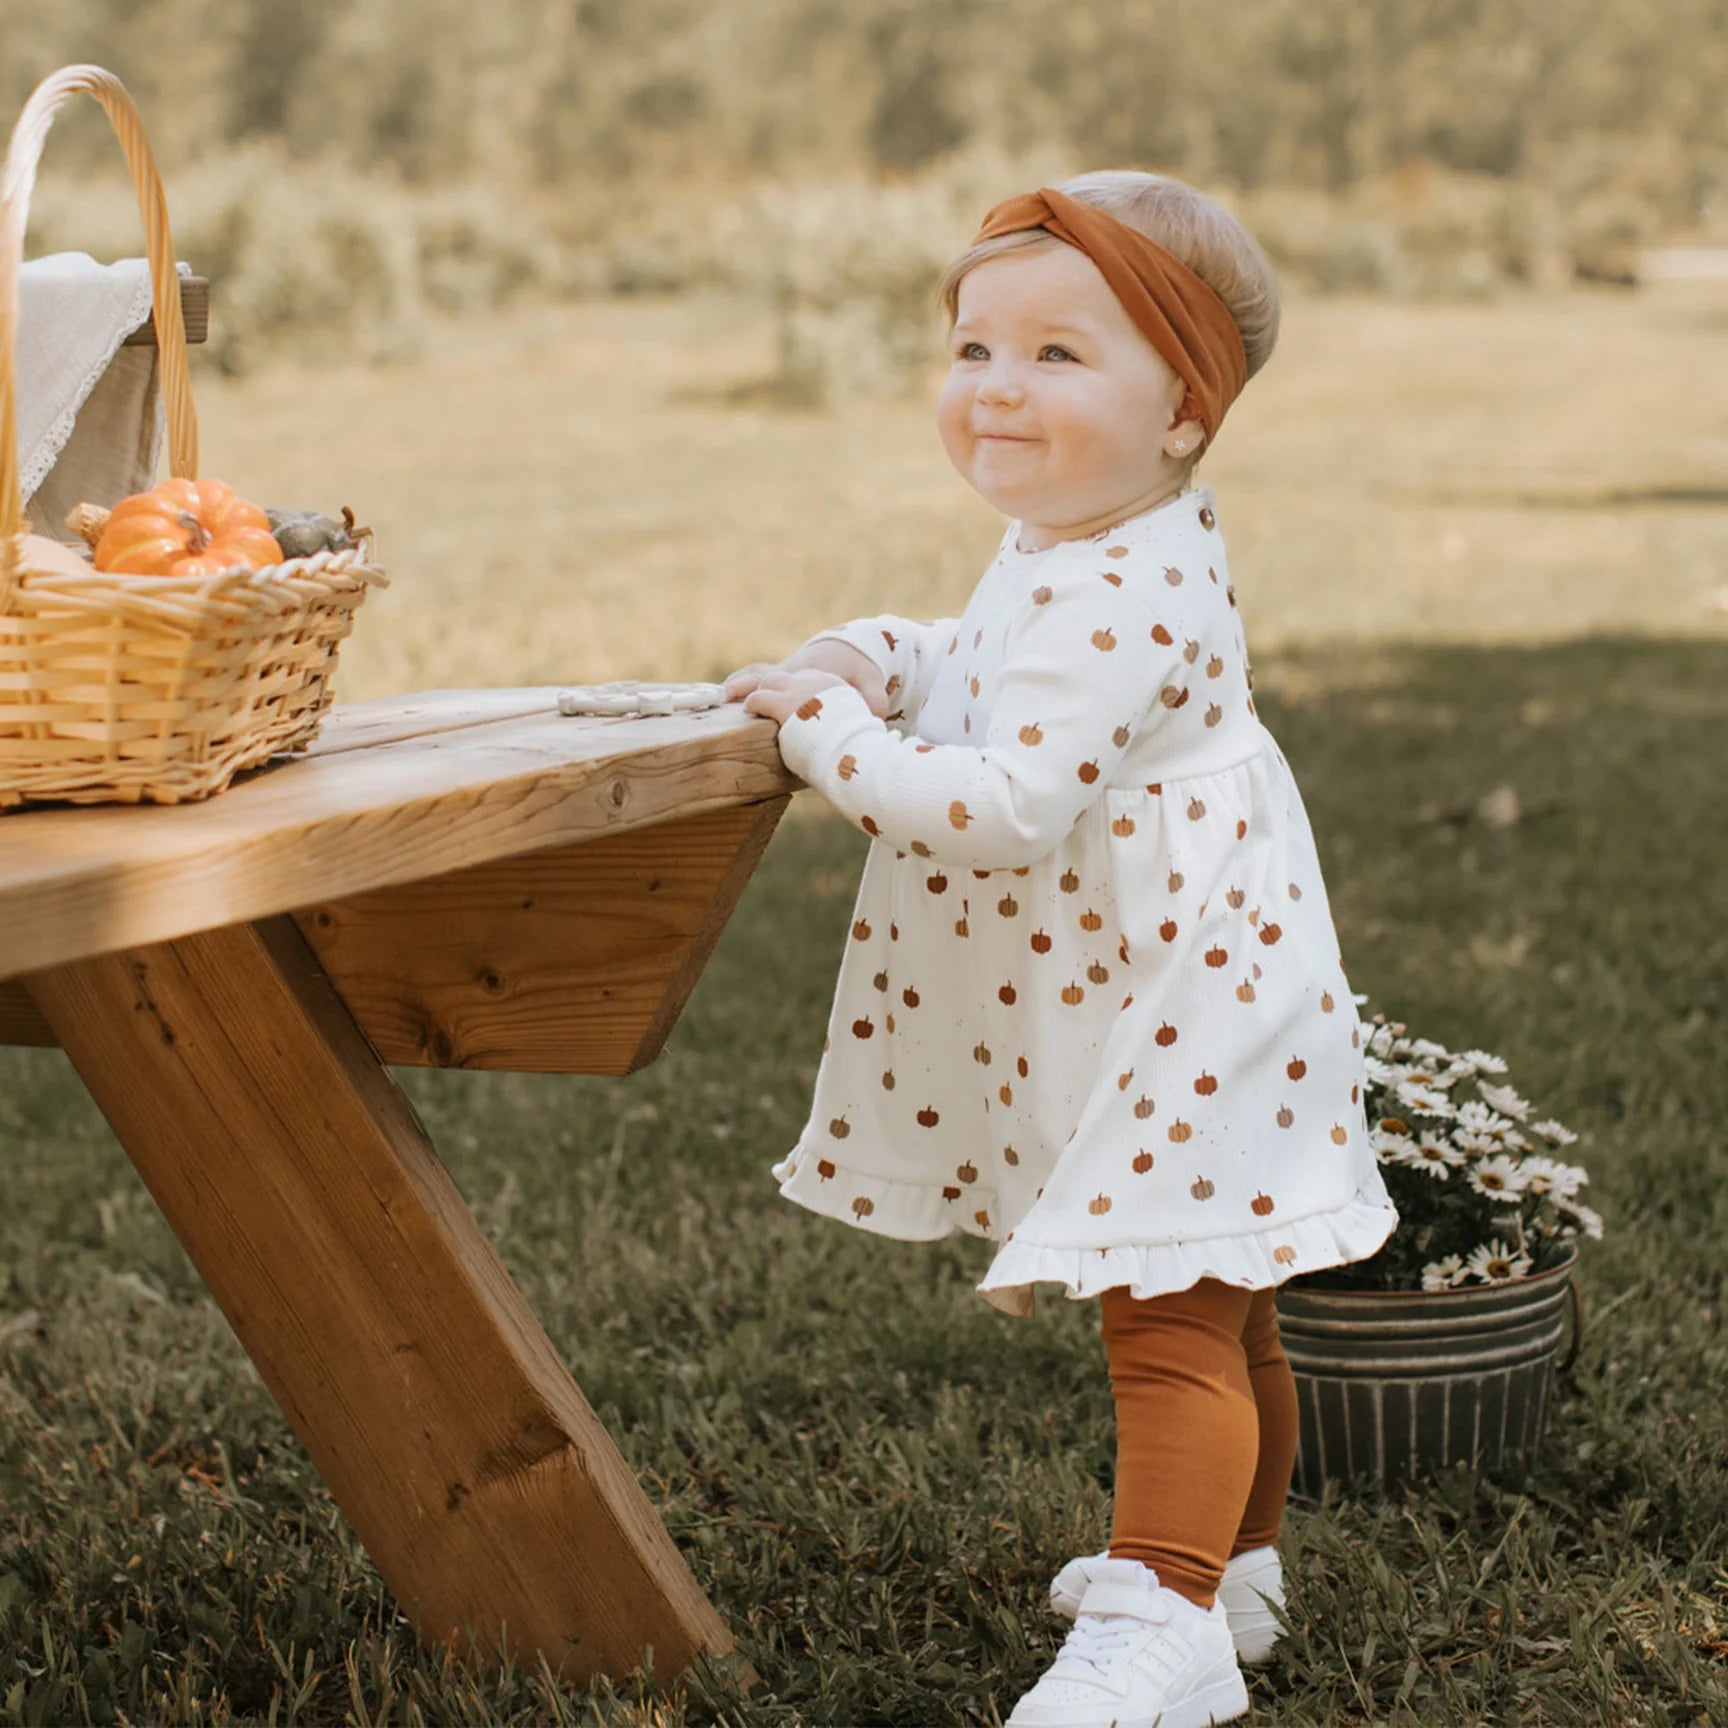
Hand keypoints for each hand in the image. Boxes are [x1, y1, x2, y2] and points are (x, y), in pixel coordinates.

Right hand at [722, 639, 889, 717]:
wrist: (849, 647)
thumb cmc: (857, 666)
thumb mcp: (870, 680)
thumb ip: (873, 697)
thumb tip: (875, 714)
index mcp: (808, 672)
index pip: (780, 683)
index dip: (764, 694)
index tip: (751, 706)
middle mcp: (791, 671)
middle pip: (760, 676)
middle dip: (741, 688)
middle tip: (720, 702)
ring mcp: (782, 671)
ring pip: (752, 673)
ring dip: (734, 684)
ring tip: (713, 700)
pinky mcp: (779, 674)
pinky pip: (753, 674)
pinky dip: (737, 682)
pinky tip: (721, 698)